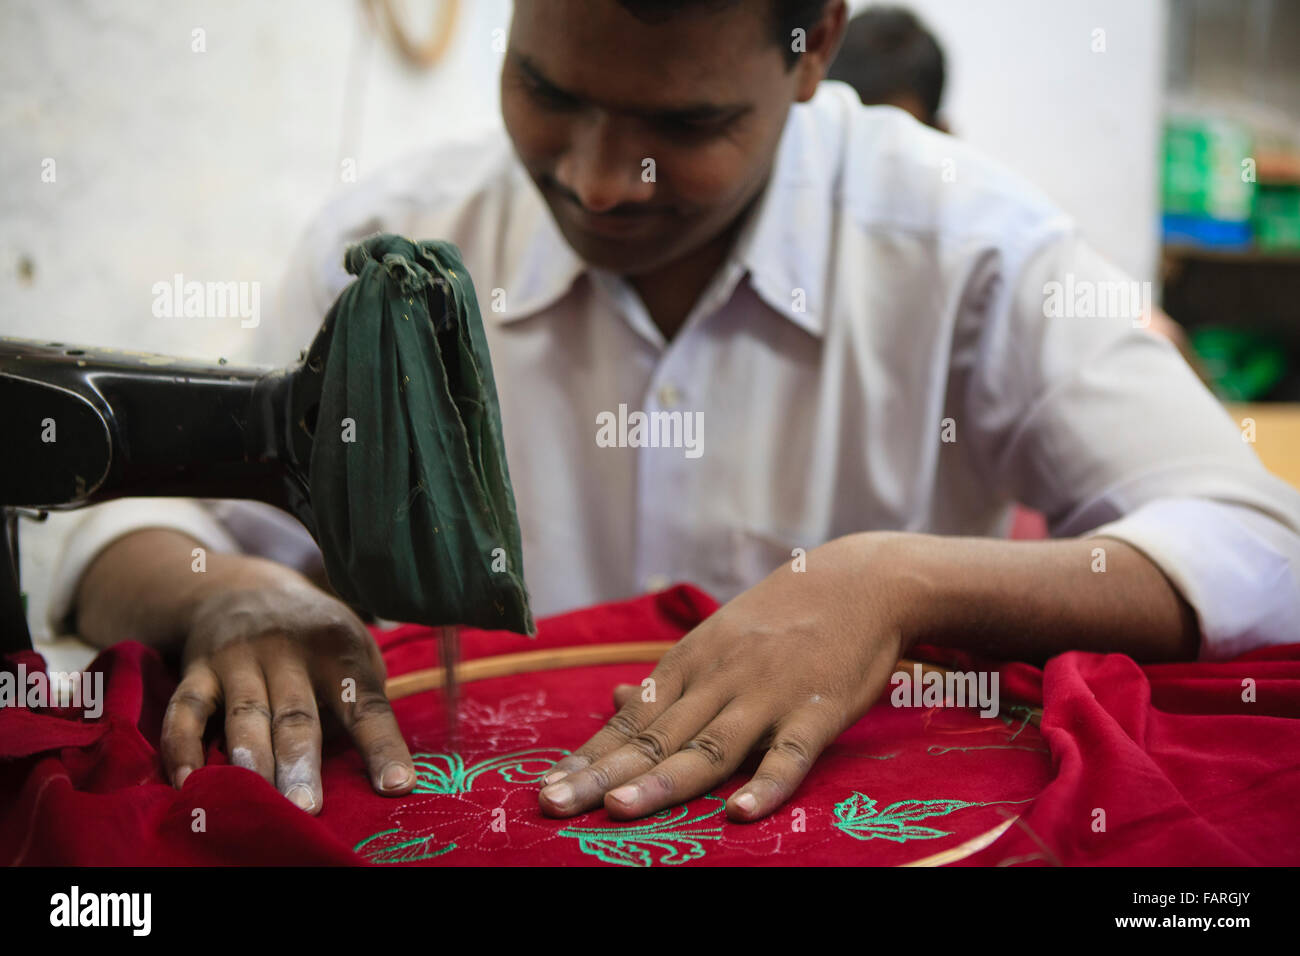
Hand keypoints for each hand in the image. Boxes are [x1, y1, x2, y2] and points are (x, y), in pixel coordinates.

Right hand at [161, 566, 416, 813]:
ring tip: (254, 801)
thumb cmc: (317, 636)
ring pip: (245, 716)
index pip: (365, 705)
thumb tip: (371, 766)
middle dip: (300, 762)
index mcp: (339, 650)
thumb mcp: (354, 648)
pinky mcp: (199, 668)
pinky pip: (186, 710)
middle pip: (297, 715)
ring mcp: (240, 658)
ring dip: (249, 760)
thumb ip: (362, 699)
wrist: (247, 587)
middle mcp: (290, 652)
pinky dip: (182, 746)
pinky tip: (187, 781)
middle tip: (306, 807)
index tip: (397, 783)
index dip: (382, 746)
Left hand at [538, 533, 911, 821]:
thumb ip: (670, 681)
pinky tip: (740, 814)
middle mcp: (719, 680)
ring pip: (710, 746)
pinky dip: (766, 785)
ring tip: (620, 809)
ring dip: (664, 781)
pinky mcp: (815, 711)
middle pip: (657, 737)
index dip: (589, 756)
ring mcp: (767, 696)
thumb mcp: (716, 640)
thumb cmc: (782, 618)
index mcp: (691, 665)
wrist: (860, 582)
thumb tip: (614, 700)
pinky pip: (789, 754)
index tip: (546, 787)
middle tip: (553, 804)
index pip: (631, 720)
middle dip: (602, 774)